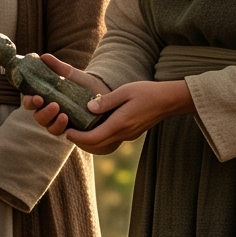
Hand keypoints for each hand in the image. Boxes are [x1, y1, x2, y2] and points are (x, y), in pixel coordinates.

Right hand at [18, 57, 112, 139]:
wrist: (106, 96)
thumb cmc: (86, 85)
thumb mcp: (72, 75)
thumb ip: (57, 67)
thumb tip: (43, 57)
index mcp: (46, 98)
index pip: (31, 101)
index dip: (30, 100)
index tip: (37, 97)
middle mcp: (49, 112)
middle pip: (37, 115)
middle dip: (42, 111)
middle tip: (51, 104)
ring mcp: (59, 122)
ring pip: (48, 125)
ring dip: (52, 119)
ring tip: (63, 113)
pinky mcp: (70, 131)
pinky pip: (61, 132)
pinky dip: (61, 127)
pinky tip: (67, 120)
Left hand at [42, 57, 191, 154]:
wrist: (169, 100)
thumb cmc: (147, 92)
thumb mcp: (125, 91)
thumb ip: (106, 101)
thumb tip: (88, 107)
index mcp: (120, 123)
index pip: (94, 138)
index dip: (78, 137)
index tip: (67, 131)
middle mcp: (123, 133)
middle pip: (96, 145)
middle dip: (80, 141)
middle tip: (67, 131)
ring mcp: (128, 136)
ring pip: (103, 145)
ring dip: (88, 141)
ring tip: (77, 130)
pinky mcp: (130, 134)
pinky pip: (110, 140)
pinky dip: (98, 137)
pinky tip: (93, 127)